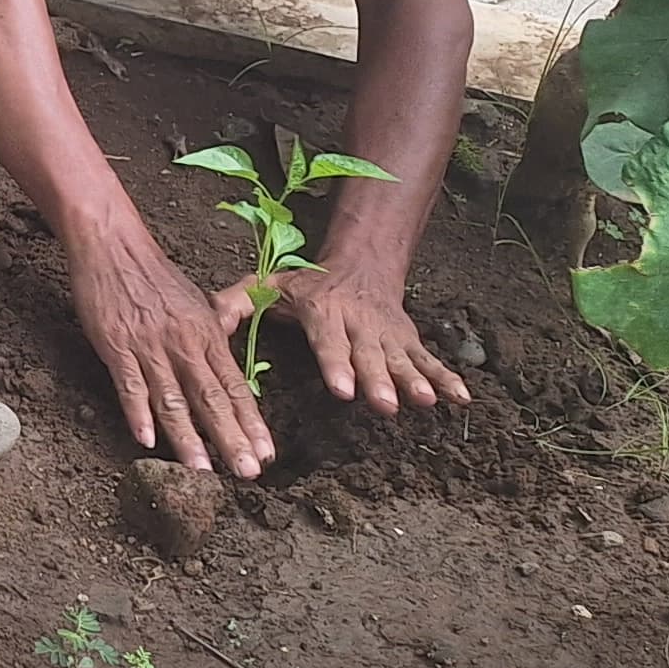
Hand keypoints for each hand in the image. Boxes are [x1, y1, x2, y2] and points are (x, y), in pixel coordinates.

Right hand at [68, 217, 273, 478]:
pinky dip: (138, 413)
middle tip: (248, 473)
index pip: (235, 385)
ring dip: (188, 438)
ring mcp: (150, 346)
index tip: (267, 453)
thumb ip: (209, 333)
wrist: (113, 245)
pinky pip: (129, 385)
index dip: (251, 421)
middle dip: (231, 439)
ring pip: (173, 399)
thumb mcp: (193, 301)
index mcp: (206, 334)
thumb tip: (224, 357)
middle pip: (211, 398)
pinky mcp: (116, 345)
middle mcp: (184, 344)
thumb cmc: (153, 273)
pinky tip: (147, 440)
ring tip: (202, 471)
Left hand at [237, 264, 470, 420]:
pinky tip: (461, 399)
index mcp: (323, 311)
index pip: (328, 341)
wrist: (361, 262)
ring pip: (401, 360)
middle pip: (368, 355)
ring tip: (427, 401)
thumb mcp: (269, 283)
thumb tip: (207, 321)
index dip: (336, 364)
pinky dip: (446, 378)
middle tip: (385, 405)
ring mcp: (387, 334)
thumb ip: (236, 302)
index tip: (343, 390)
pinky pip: (428, 360)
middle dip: (377, 380)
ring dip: (414, 381)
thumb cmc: (307, 283)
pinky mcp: (408, 342)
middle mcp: (358, 323)